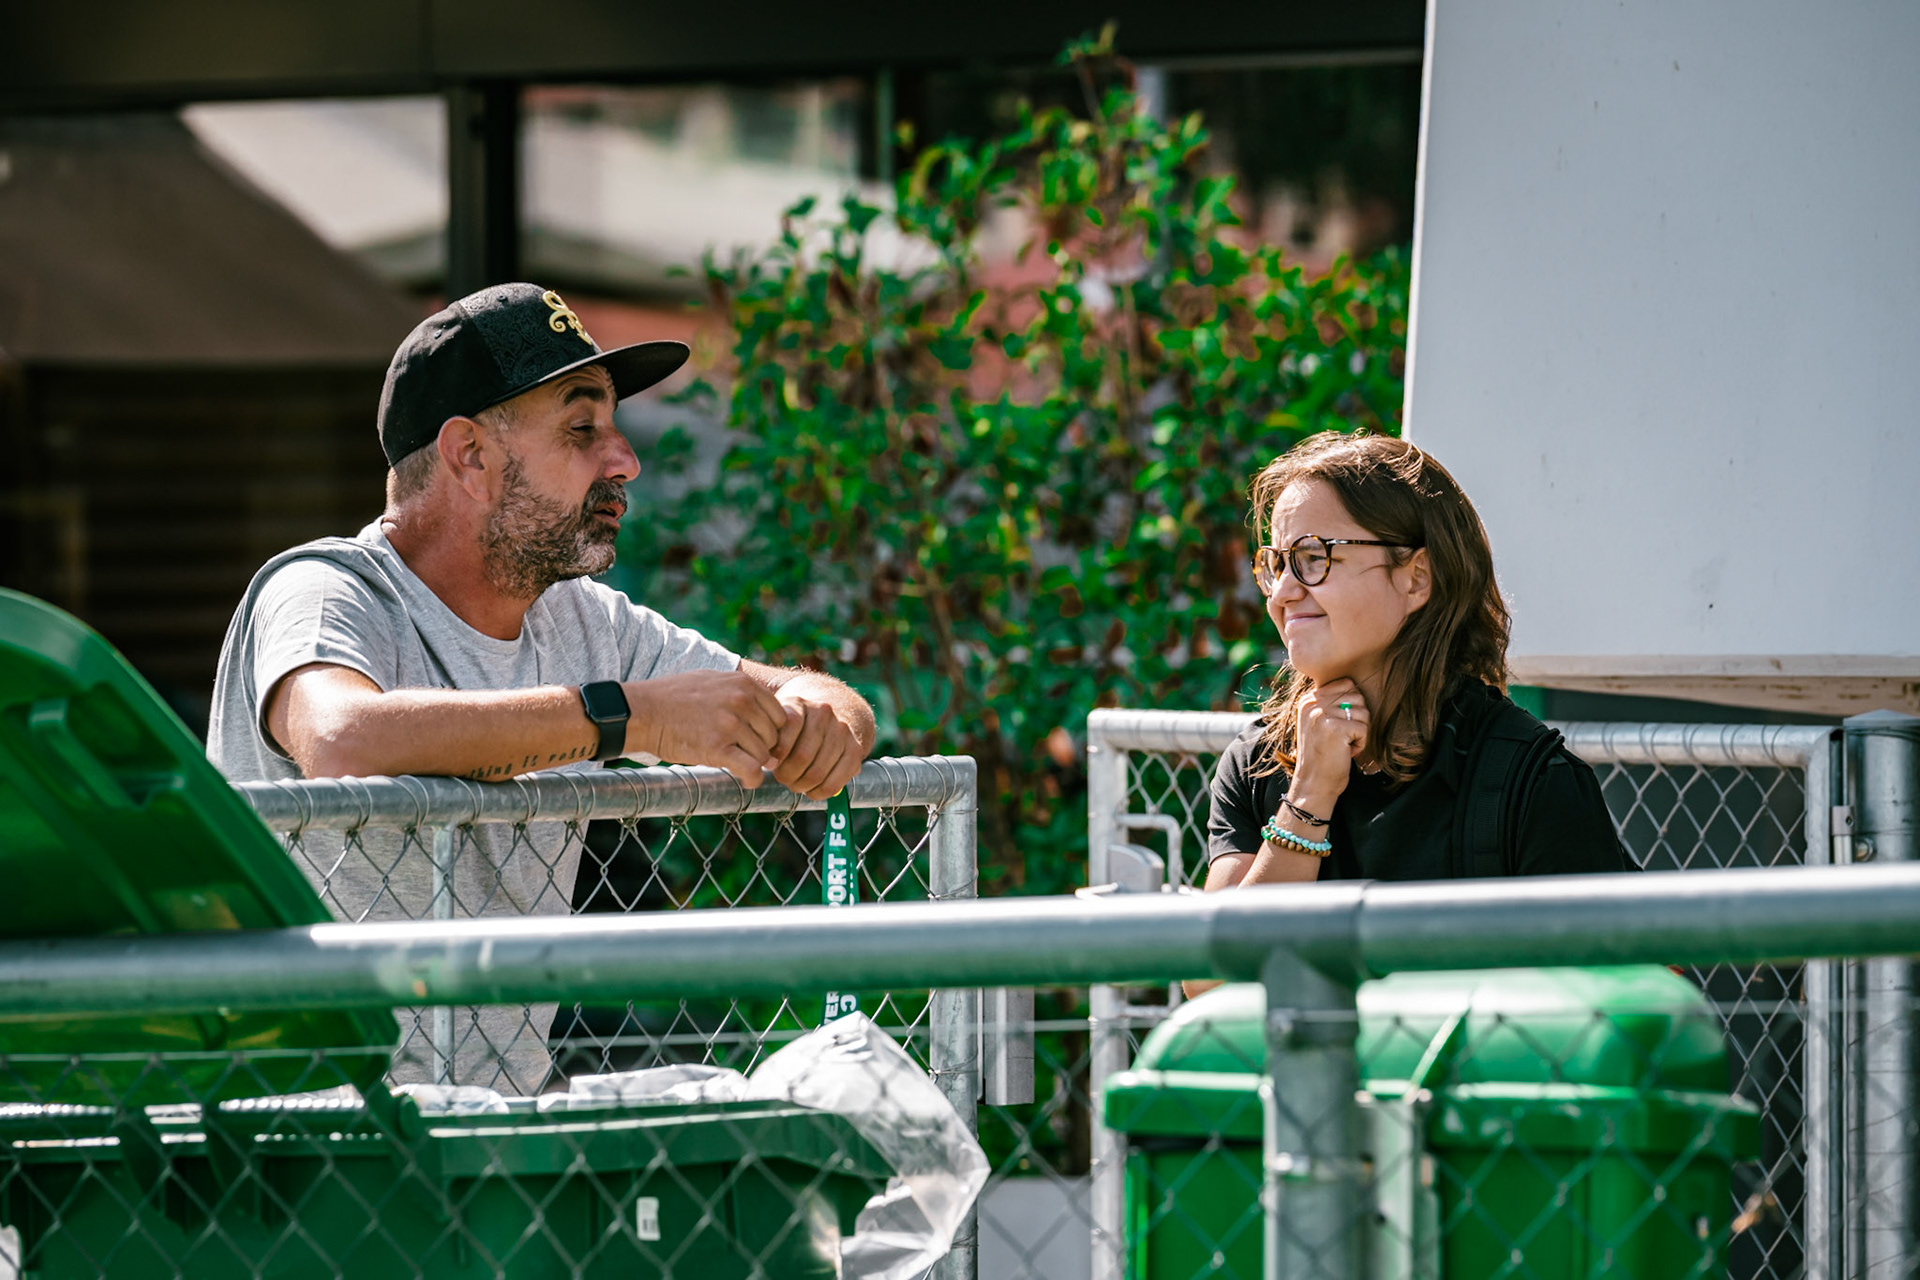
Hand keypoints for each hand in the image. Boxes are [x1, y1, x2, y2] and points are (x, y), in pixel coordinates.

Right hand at [623, 670, 788, 787]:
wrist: (643, 712)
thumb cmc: (674, 697)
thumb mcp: (712, 680)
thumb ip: (741, 692)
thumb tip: (765, 713)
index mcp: (743, 684)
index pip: (780, 715)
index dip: (772, 731)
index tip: (758, 740)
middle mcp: (741, 701)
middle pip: (773, 736)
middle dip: (763, 749)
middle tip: (745, 754)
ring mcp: (730, 724)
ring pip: (763, 755)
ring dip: (754, 763)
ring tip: (737, 763)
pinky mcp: (717, 748)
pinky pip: (750, 770)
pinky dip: (751, 779)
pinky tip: (745, 780)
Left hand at [768, 688, 865, 799]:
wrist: (834, 713)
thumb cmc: (796, 727)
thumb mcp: (779, 722)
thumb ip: (768, 738)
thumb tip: (765, 762)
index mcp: (800, 703)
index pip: (789, 728)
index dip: (776, 753)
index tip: (771, 763)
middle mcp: (824, 713)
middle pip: (802, 757)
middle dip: (787, 775)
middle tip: (782, 778)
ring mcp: (842, 731)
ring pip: (817, 773)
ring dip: (801, 786)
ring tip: (795, 783)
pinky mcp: (855, 750)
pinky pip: (834, 783)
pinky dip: (819, 793)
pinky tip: (811, 790)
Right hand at [1292, 678, 1368, 810]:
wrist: (1314, 783)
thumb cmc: (1323, 754)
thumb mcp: (1319, 722)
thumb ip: (1331, 702)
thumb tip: (1356, 686)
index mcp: (1308, 699)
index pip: (1346, 684)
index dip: (1352, 705)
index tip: (1339, 726)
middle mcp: (1312, 703)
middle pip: (1357, 696)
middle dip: (1358, 719)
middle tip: (1342, 737)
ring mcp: (1322, 714)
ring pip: (1363, 712)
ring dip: (1360, 732)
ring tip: (1343, 745)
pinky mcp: (1334, 728)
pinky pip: (1364, 728)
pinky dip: (1361, 743)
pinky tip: (1346, 752)